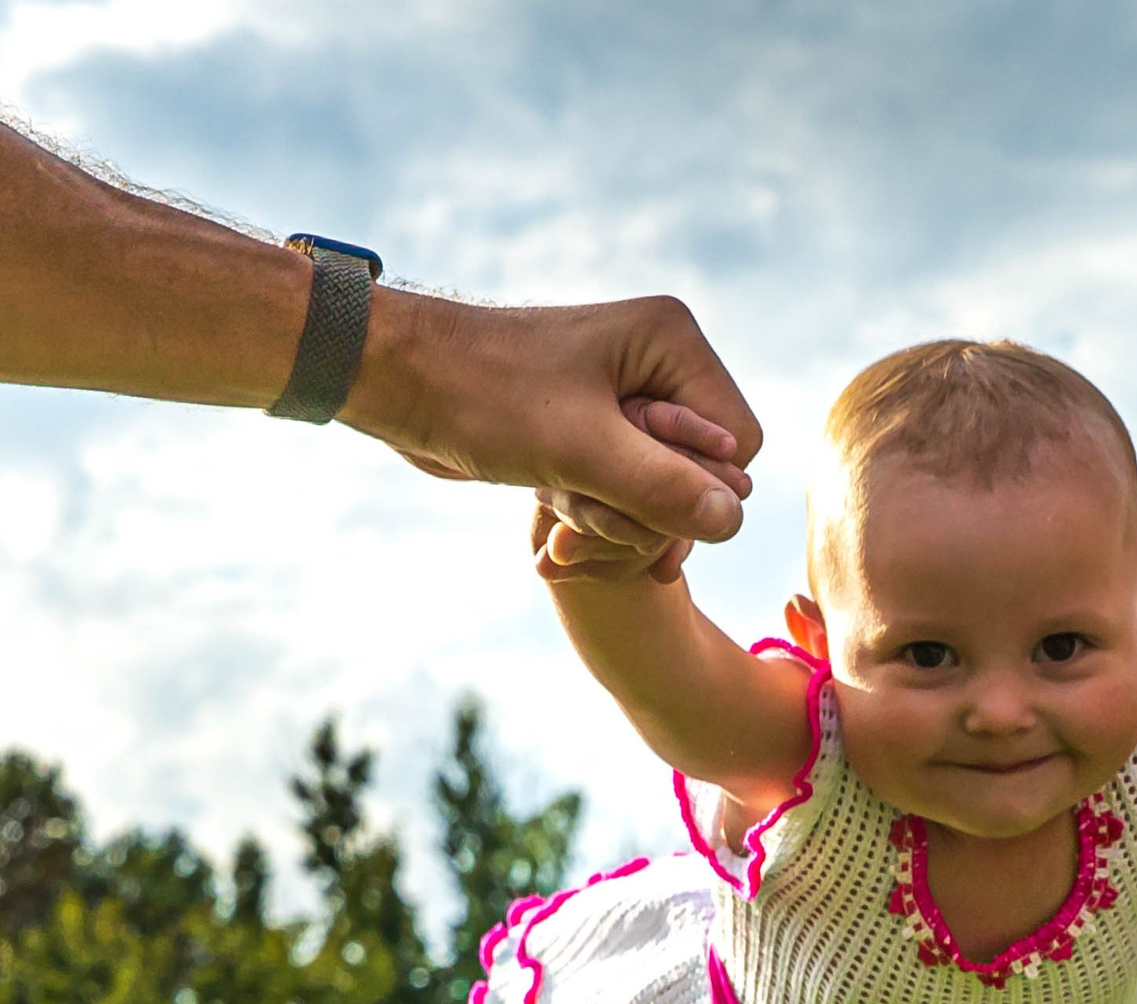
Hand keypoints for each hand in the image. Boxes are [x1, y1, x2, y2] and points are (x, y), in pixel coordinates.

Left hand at [348, 291, 761, 569]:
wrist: (398, 382)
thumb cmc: (481, 396)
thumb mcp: (579, 450)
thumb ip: (664, 488)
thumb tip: (735, 521)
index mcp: (672, 343)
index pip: (739, 448)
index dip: (690, 489)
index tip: (622, 488)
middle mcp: (660, 366)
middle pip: (704, 479)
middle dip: (642, 515)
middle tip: (571, 514)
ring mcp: (631, 401)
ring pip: (665, 500)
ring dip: (611, 524)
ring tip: (553, 510)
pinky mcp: (600, 432)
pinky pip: (629, 500)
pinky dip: (595, 522)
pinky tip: (553, 527)